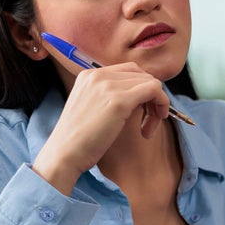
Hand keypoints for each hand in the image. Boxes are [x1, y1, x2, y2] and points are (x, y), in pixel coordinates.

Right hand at [31, 62, 170, 193]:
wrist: (64, 154)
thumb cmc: (78, 140)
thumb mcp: (91, 108)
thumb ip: (109, 97)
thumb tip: (140, 97)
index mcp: (90, 75)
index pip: (129, 71)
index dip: (141, 90)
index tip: (141, 113)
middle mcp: (99, 75)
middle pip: (141, 75)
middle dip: (151, 97)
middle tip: (147, 122)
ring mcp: (109, 85)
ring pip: (151, 82)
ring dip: (156, 105)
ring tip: (146, 129)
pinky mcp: (119, 100)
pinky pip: (154, 90)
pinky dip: (161, 105)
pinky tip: (149, 128)